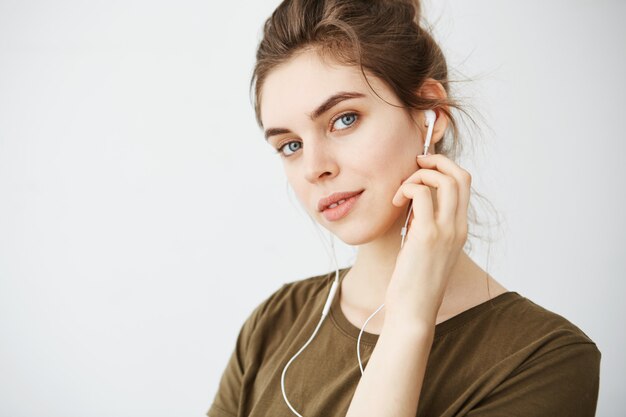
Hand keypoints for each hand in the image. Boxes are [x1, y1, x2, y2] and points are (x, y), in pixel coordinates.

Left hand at [385, 153, 471, 324]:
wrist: (414, 312)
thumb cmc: (414, 283)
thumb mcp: (424, 249)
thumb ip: (425, 225)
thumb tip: (412, 203)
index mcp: (459, 230)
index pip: (464, 185)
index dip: (445, 168)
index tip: (422, 168)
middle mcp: (458, 228)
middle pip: (460, 176)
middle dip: (436, 160)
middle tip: (414, 164)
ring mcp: (446, 231)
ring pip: (445, 180)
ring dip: (419, 174)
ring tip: (401, 191)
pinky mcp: (427, 235)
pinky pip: (421, 193)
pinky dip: (406, 188)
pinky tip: (395, 203)